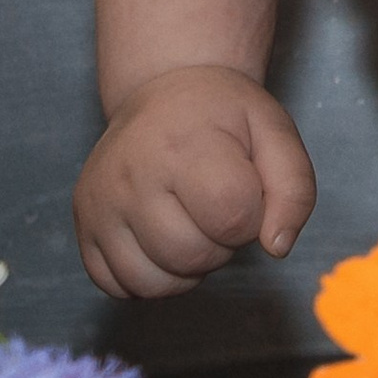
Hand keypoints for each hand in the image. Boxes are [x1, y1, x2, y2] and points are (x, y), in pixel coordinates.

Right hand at [72, 64, 315, 299]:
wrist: (163, 90)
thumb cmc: (221, 116)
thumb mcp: (274, 131)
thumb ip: (294, 190)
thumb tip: (276, 247)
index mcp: (181, 143)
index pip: (232, 217)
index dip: (251, 214)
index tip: (243, 186)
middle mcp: (130, 173)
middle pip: (192, 256)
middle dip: (219, 242)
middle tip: (214, 201)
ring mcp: (99, 202)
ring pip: (154, 283)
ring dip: (185, 266)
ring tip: (188, 219)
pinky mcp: (83, 225)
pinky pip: (120, 287)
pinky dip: (149, 275)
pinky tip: (159, 235)